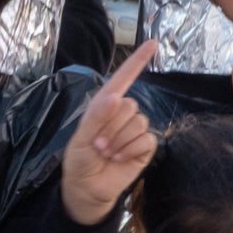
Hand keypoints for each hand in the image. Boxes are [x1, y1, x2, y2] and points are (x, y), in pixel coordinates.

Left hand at [59, 39, 158, 224]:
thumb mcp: (81, 138)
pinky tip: (119, 158)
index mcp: (105, 105)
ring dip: (119, 139)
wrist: (87, 188)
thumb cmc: (80, 160)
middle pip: (129, 105)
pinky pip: (146, 138)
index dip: (138, 61)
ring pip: (138, 121)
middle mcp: (122, 114)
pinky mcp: (145, 147)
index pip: (123, 78)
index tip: (153, 43)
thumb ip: (97, 116)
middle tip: (98, 144)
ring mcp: (135, 130)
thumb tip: (117, 97)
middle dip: (111, 126)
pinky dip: (130, 149)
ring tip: (106, 152)